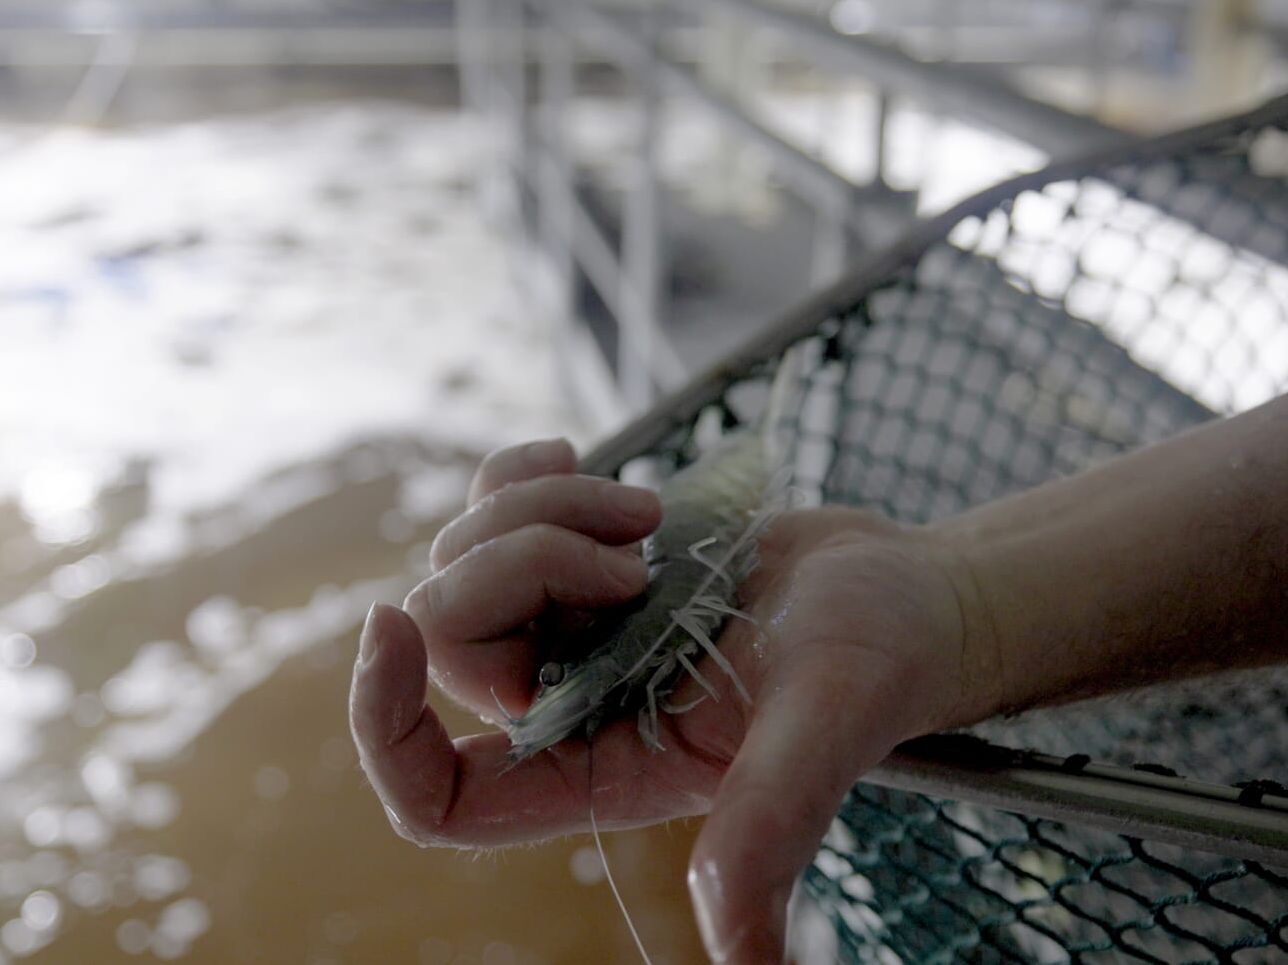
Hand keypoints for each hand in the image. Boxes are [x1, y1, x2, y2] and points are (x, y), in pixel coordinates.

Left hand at [349, 438, 996, 963]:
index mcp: (601, 774)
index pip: (441, 794)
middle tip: (634, 551)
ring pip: (466, 560)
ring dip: (538, 512)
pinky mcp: (588, 559)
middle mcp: (572, 708)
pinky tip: (573, 458)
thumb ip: (770, 828)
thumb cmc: (879, 664)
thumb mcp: (822, 733)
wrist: (904, 589)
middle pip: (450, 639)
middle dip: (520, 565)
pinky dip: (521, 473)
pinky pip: (496, 507)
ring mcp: (574, 629)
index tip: (388, 623)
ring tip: (644, 514)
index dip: (384, 727)